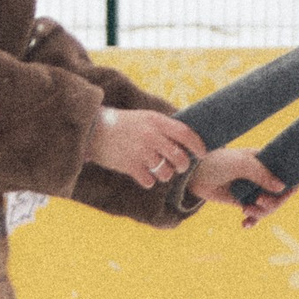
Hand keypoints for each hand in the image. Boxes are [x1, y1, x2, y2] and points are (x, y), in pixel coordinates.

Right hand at [85, 107, 204, 193]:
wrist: (94, 130)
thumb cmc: (124, 124)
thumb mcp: (146, 117)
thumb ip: (165, 127)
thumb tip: (188, 138)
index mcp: (157, 121)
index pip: (186, 134)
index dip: (198, 145)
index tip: (203, 153)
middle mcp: (151, 136)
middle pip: (179, 158)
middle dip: (183, 165)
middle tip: (180, 166)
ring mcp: (140, 152)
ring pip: (166, 173)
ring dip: (165, 174)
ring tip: (158, 169)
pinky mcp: (130, 166)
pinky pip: (149, 181)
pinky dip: (148, 180)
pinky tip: (143, 174)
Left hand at [182, 145, 286, 222]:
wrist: (195, 174)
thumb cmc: (219, 162)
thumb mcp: (241, 165)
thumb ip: (262, 174)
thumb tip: (283, 187)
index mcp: (266, 162)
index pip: (287, 174)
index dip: (291, 185)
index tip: (289, 191)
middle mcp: (262, 177)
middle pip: (280, 196)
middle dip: (273, 203)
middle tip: (259, 201)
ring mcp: (253, 190)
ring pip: (268, 208)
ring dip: (261, 213)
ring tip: (246, 210)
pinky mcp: (242, 201)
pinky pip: (254, 215)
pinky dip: (252, 221)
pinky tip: (245, 225)